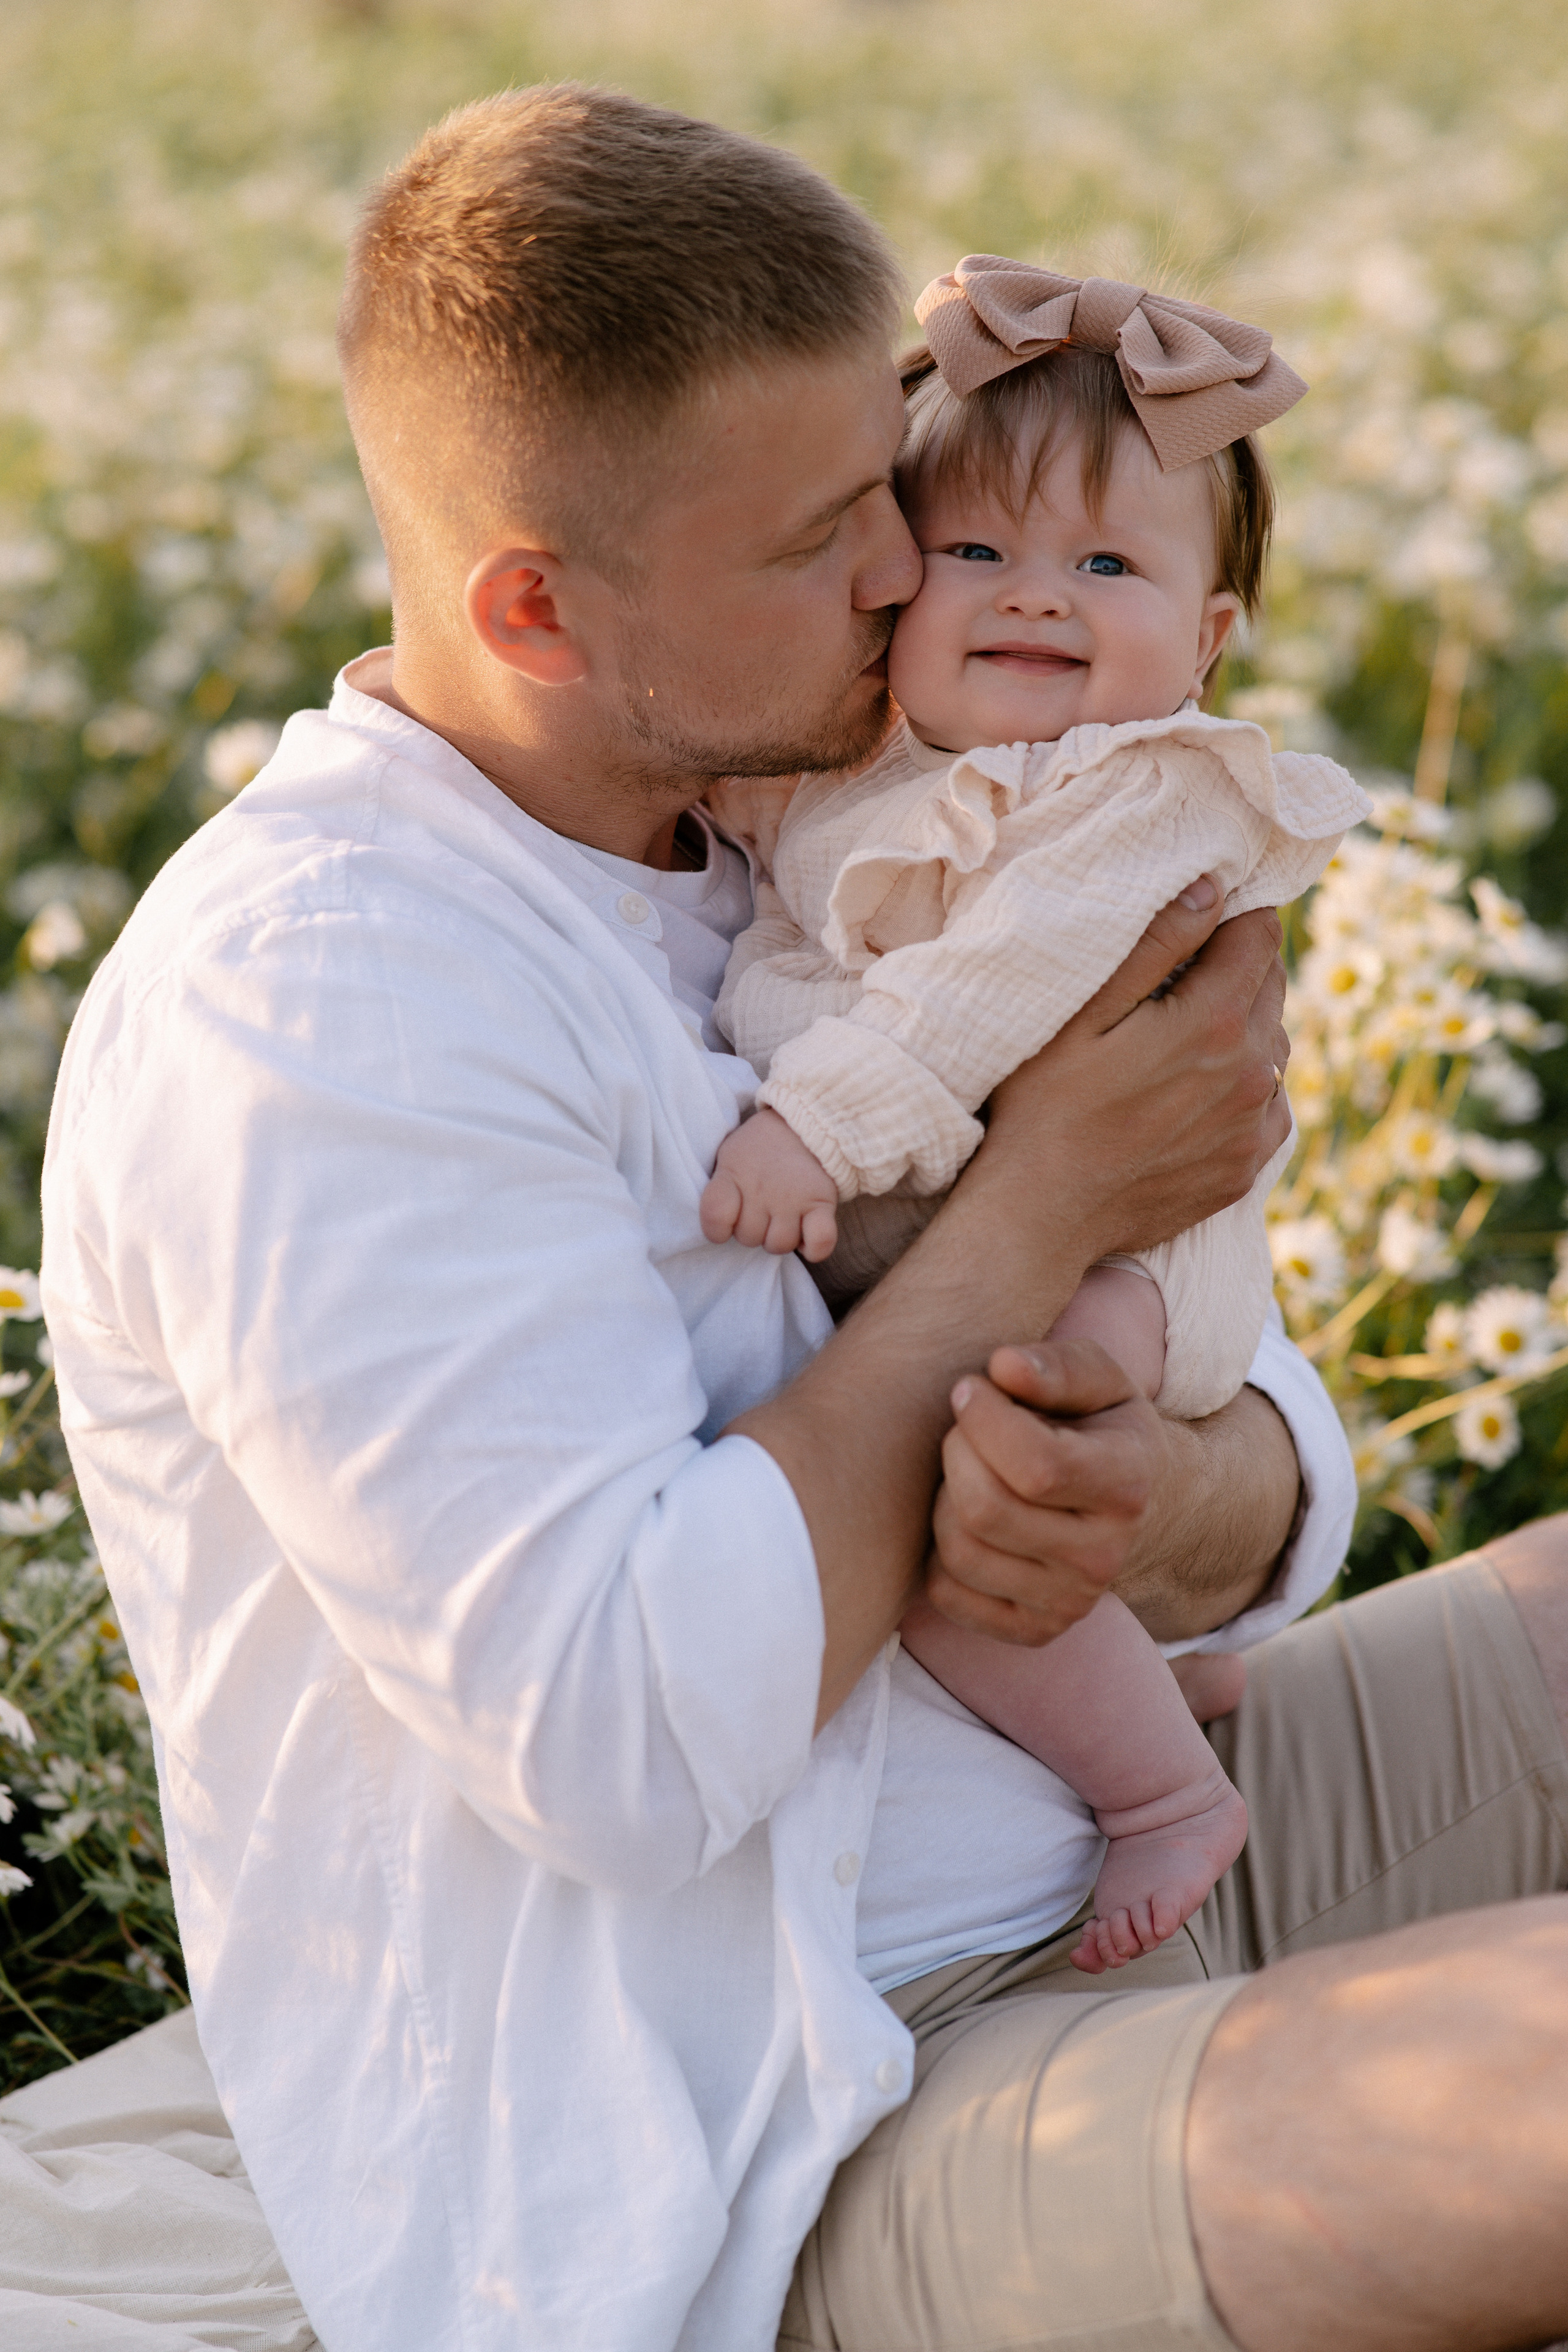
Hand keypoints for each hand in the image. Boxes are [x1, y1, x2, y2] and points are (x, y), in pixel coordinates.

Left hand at [699, 1107, 839, 1260]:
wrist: (805, 1121)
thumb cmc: (761, 1147)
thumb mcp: (730, 1156)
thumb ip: (721, 1188)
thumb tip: (722, 1227)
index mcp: (733, 1174)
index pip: (714, 1218)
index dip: (717, 1230)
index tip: (727, 1221)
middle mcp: (761, 1188)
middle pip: (749, 1237)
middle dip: (753, 1231)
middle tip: (761, 1212)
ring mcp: (792, 1197)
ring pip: (779, 1245)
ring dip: (780, 1239)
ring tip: (782, 1220)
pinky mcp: (822, 1202)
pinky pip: (819, 1242)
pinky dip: (813, 1249)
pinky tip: (806, 1237)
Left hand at [926, 1337, 1167, 1645]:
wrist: (1132, 1501)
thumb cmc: (1099, 1425)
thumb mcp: (1099, 1379)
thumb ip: (1057, 1366)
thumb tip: (1004, 1365)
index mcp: (1127, 1486)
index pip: (1036, 1464)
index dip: (983, 1418)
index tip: (970, 1388)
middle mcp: (1104, 1557)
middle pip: (985, 1508)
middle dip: (957, 1452)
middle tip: (966, 1428)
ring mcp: (1070, 1603)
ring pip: (959, 1551)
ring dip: (944, 1498)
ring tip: (969, 1471)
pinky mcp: (1034, 1631)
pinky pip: (946, 1592)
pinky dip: (938, 1551)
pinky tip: (969, 1520)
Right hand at [974, 887, 1290, 1263]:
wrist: (1040, 1216)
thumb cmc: (1044, 1106)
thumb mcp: (1082, 1013)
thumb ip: (1152, 946)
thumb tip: (1212, 890)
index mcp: (1215, 1023)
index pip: (1259, 938)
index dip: (1234, 916)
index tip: (1204, 916)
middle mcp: (1252, 1075)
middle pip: (1272, 989)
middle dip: (1238, 968)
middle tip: (1184, 972)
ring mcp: (1252, 1128)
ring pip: (1273, 1049)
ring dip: (1243, 1029)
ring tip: (1184, 1034)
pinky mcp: (1244, 1170)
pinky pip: (1268, 1108)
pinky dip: (1244, 1088)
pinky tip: (1197, 1090)